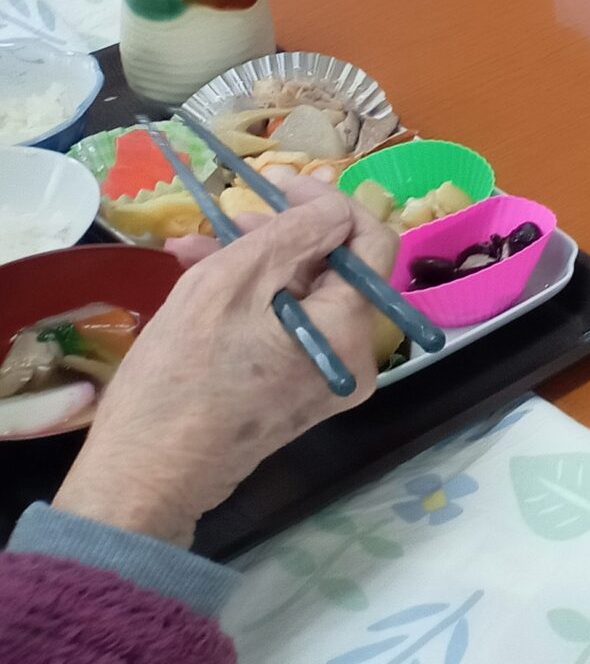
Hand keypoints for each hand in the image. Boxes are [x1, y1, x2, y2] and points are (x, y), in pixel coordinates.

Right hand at [56, 177, 398, 546]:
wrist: (142, 480)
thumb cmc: (181, 379)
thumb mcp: (231, 283)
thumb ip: (294, 235)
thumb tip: (335, 206)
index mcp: (351, 329)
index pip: (372, 242)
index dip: (331, 204)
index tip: (281, 183)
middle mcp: (354, 357)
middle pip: (336, 271)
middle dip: (283, 233)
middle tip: (232, 212)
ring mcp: (324, 379)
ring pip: (303, 297)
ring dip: (256, 263)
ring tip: (195, 245)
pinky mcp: (293, 394)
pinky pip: (286, 329)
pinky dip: (251, 301)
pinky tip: (200, 279)